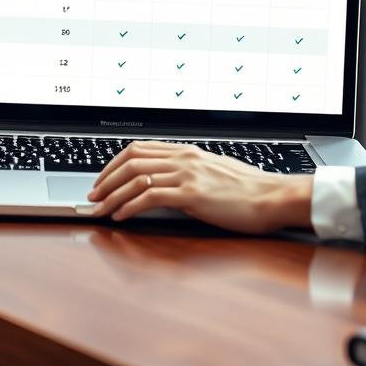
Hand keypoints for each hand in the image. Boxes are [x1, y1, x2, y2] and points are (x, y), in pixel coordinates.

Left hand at [88, 140, 314, 233]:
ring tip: (100, 209)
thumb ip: (189, 173)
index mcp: (187, 151)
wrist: (273, 197)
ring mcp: (187, 174)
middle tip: (93, 195)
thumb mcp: (213, 173)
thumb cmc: (248, 191)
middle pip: (131, 161)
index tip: (102, 178)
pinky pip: (150, 196)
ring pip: (136, 178)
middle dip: (106, 179)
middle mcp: (184, 158)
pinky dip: (130, 206)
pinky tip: (121, 217)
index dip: (114, 163)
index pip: (139, 148)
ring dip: (112, 195)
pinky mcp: (192, 194)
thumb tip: (167, 184)